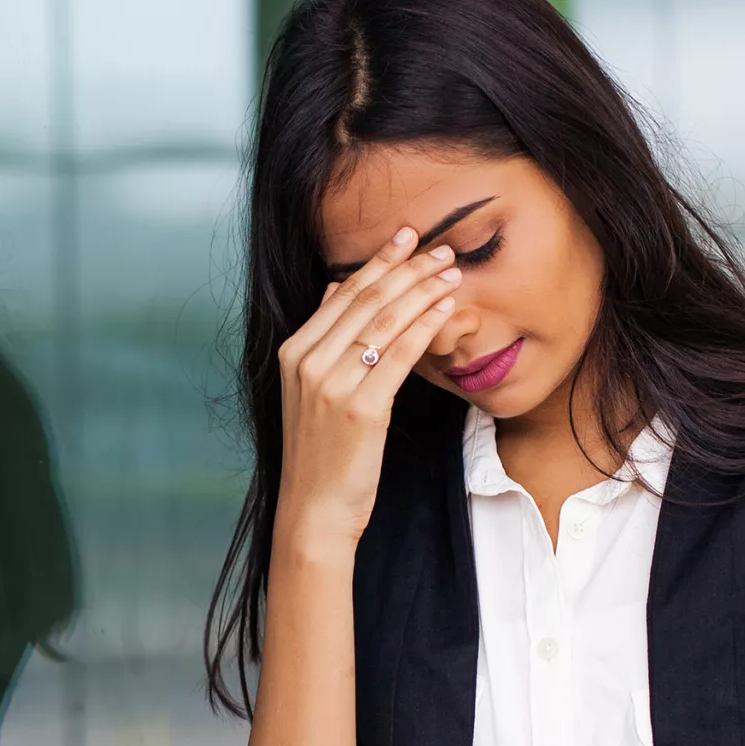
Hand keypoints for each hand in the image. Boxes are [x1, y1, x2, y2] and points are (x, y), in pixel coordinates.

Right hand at [274, 227, 463, 548]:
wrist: (314, 509)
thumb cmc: (319, 452)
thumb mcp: (308, 388)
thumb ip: (322, 335)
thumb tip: (337, 286)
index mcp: (293, 352)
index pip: (343, 294)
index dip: (378, 261)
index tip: (407, 236)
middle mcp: (308, 363)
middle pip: (367, 301)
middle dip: (408, 269)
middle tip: (441, 248)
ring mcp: (332, 385)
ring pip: (385, 323)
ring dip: (423, 292)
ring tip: (451, 272)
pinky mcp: (361, 409)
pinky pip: (399, 356)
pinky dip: (425, 327)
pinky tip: (446, 309)